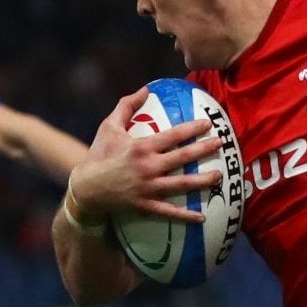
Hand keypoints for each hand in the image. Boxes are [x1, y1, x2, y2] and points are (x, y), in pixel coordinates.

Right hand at [67, 89, 225, 225]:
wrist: (85, 188)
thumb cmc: (99, 154)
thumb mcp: (109, 127)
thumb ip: (127, 105)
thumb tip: (146, 89)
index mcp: (141, 147)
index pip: (173, 136)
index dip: (192, 128)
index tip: (209, 123)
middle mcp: (148, 167)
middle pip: (183, 158)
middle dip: (204, 150)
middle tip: (222, 143)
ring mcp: (148, 188)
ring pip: (181, 185)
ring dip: (202, 181)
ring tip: (219, 176)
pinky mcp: (146, 205)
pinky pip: (169, 212)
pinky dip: (186, 216)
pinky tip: (202, 217)